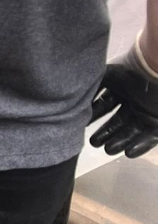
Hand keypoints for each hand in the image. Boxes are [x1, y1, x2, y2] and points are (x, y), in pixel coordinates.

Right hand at [89, 41, 157, 158]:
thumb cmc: (134, 70)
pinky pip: (150, 137)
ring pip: (131, 131)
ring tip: (108, 150)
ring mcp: (147, 112)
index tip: (81, 125)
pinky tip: (128, 153)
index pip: (104, 105)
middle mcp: (133, 100)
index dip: (93, 115)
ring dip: (120, 141)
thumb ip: (91, 87)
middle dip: (106, 133)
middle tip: (93, 143)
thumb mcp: (107, 74)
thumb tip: (75, 99)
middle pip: (117, 121)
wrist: (157, 70)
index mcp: (120, 87)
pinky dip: (140, 146)